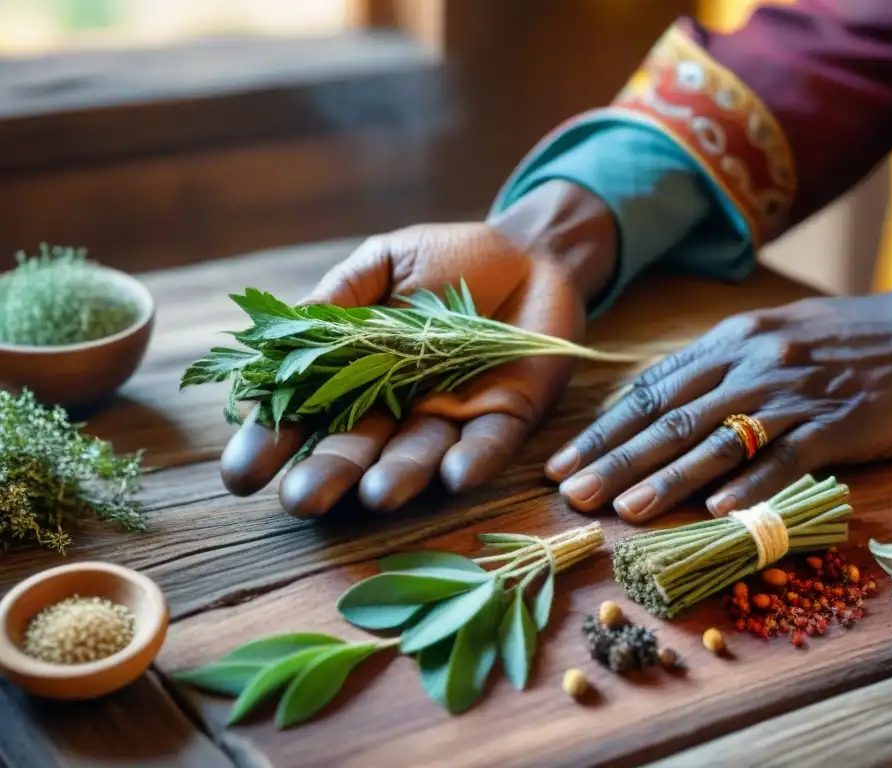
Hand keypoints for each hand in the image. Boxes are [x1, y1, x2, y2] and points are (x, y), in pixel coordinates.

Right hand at [219, 181, 616, 515]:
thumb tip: (282, 328)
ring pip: (419, 456)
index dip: (274, 442)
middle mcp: (400, 407)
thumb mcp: (384, 262)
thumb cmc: (451, 258)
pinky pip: (489, 445)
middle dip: (329, 475)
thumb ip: (340, 294)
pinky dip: (472, 462)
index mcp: (360, 373)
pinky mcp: (508, 416)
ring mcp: (453, 415)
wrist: (530, 254)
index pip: (307, 414)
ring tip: (373, 495)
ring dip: (398, 476)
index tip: (240, 473)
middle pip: (358, 449)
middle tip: (300, 501)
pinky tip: (453, 476)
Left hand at [546, 255, 891, 522]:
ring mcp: (793, 394)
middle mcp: (752, 365)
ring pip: (718, 441)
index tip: (562, 462)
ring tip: (623, 510)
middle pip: (671, 419)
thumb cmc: (843, 340)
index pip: (651, 391)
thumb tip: (657, 404)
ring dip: (668, 479)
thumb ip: (715, 367)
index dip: (603, 430)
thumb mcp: (769, 335)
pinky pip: (787, 458)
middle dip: (615, 459)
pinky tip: (716, 511)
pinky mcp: (837, 423)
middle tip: (571, 494)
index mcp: (729, 342)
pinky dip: (751, 486)